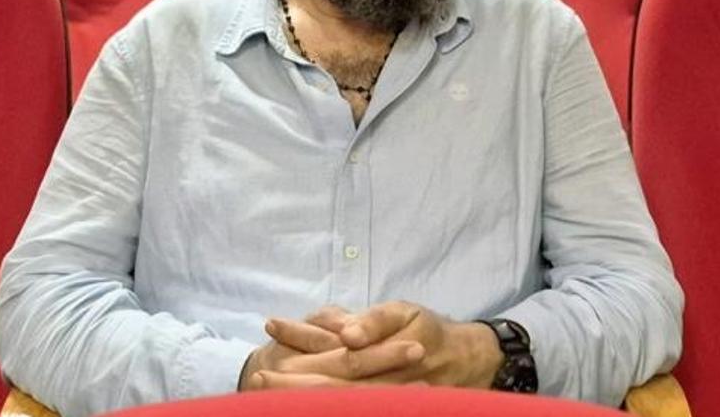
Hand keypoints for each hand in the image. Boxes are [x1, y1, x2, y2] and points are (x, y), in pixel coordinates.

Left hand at [262, 301, 502, 388]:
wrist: (464, 361)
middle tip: (255, 378)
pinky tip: (299, 402)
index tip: (271, 332)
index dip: (301, 344)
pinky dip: (322, 404)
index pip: (334, 354)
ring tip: (263, 394)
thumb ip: (375, 322)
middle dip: (290, 384)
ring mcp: (381, 402)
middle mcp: (379, 385)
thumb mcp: (406, 313)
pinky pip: (350, 407)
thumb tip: (346, 334)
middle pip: (329, 389)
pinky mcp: (381, 406)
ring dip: (299, 399)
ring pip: (337, 404)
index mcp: (383, 356)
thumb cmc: (427, 331)